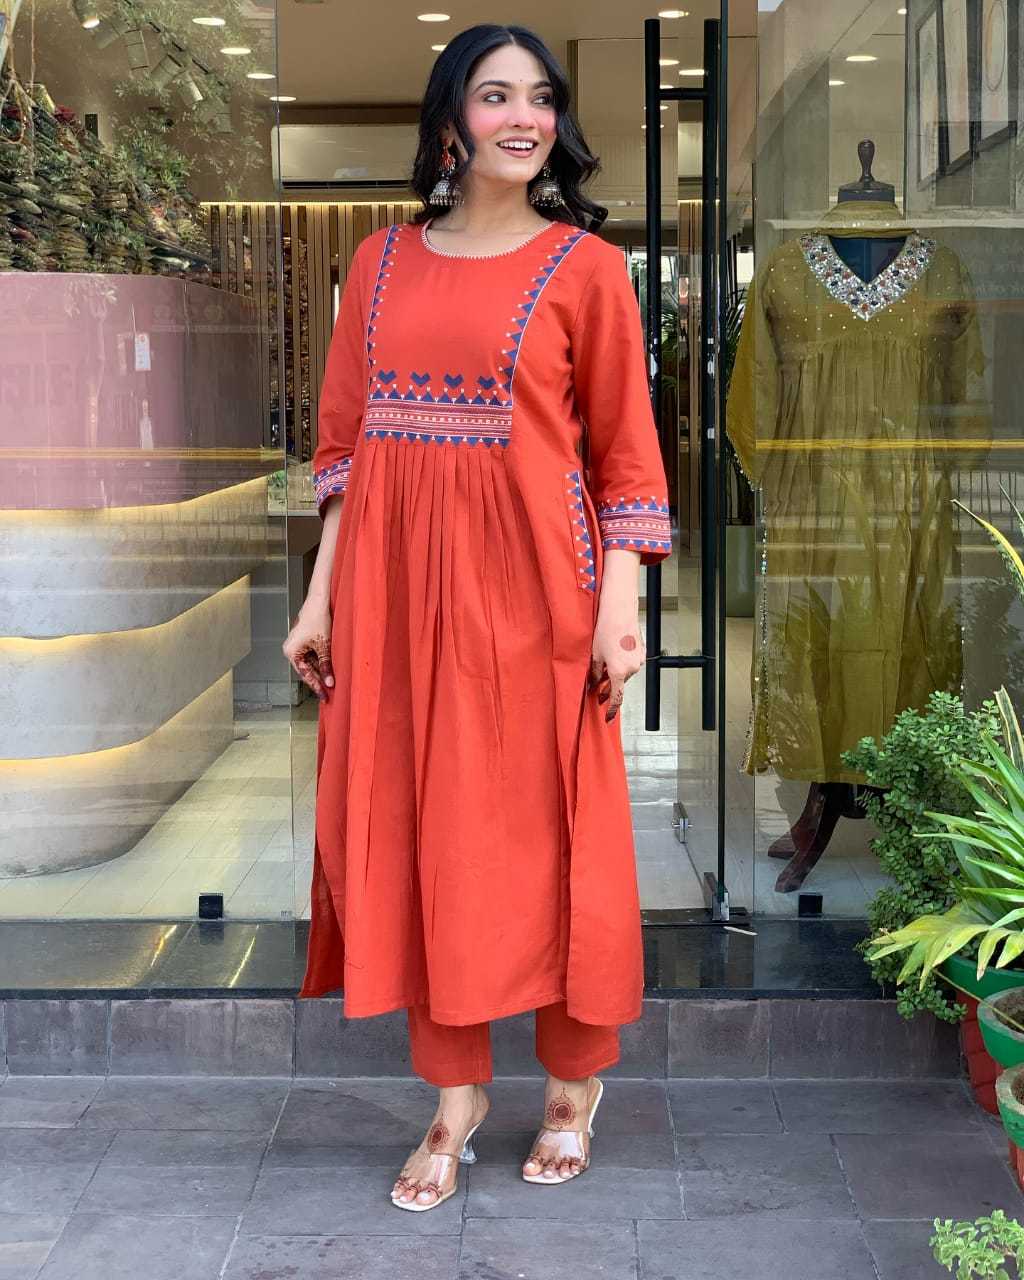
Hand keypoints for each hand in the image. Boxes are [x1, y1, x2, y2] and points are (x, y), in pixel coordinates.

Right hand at [283, 599, 333, 701]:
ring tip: (331, 683)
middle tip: (328, 694)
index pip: (305, 674)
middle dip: (318, 680)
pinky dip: (321, 662)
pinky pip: (312, 656)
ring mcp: (297, 645)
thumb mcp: (324, 646)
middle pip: (306, 670)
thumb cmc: (318, 619)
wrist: (319, 601)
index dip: (315, 686)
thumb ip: (326, 665)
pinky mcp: (304, 640)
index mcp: (291, 651)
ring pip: (310, 663)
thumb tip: (329, 682)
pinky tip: (330, 669)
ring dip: (321, 671)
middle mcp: (291, 649)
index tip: (324, 696)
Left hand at [588, 604, 644, 722]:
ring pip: (625, 673)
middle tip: (597, 692)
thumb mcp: (595, 654)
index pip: (616, 697)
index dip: (611, 709)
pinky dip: (622, 664)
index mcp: (619, 671)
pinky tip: (613, 656)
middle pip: (619, 684)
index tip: (607, 717)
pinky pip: (630, 663)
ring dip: (614, 675)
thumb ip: (595, 672)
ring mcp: (638, 659)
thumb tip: (593, 682)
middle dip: (608, 688)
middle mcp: (631, 668)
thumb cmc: (607, 629)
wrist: (619, 611)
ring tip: (603, 670)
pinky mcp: (640, 651)